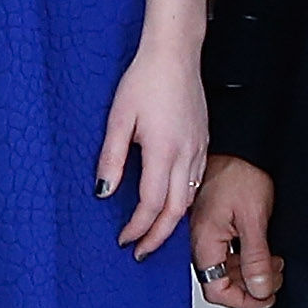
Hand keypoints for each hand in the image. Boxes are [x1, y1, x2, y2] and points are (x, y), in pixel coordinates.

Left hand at [95, 44, 209, 260]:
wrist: (175, 55)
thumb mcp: (118, 119)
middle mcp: (186, 155)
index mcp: (163, 151)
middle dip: (158, 236)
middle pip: (176, 211)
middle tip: (140, 251)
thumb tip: (103, 192)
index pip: (151, 203)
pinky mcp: (203, 142)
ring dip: (171, 222)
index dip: (137, 227)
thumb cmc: (145, 80)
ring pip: (189, 199)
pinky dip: (182, 202)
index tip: (123, 240)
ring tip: (152, 234)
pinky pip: (195, 182)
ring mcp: (199, 149)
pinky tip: (169, 205)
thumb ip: (111, 159)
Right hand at [191, 155, 282, 307]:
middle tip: (276, 275)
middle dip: (252, 286)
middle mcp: (199, 244)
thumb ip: (256, 258)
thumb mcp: (254, 218)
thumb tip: (259, 290)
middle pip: (222, 284)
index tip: (267, 297)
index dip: (245, 301)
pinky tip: (262, 252)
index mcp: (203, 244)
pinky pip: (226, 255)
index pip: (217, 291)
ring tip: (274, 262)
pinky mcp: (212, 230)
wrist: (235, 148)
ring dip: (251, 272)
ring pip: (226, 271)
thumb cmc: (237, 173)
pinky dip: (246, 259)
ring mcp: (205, 238)